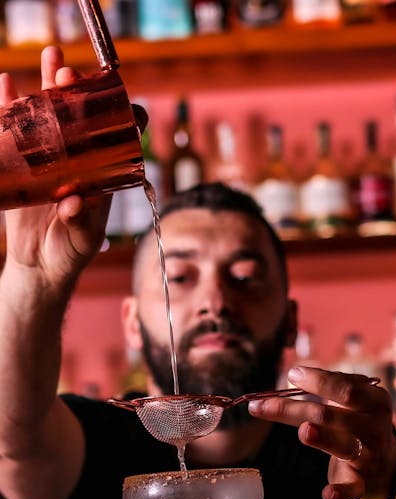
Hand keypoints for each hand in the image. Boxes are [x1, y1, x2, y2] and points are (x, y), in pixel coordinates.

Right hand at [1, 46, 110, 290]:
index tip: (102, 94)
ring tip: (50, 54)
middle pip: (75, 114)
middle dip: (71, 88)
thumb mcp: (84, 238)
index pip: (107, 133)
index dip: (106, 111)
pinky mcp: (22, 166)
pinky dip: (8, 106)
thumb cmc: (72, 252)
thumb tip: (72, 202)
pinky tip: (7, 82)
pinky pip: (14, 132)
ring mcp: (47, 160)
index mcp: (98, 172)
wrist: (41, 267)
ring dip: (46, 84)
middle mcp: (75, 159)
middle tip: (65, 71)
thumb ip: (82, 221)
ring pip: (46, 115)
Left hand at [248, 365, 395, 498]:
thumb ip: (323, 392)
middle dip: (294, 409)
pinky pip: (352, 488)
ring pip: (342, 445)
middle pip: (331, 415)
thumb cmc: (357, 426)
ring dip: (323, 438)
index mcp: (372, 401)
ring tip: (305, 431)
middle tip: (262, 405)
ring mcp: (369, 455)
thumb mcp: (350, 404)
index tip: (292, 375)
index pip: (345, 388)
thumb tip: (289, 380)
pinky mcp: (362, 482)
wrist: (386, 465)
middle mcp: (373, 426)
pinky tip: (327, 494)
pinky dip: (340, 492)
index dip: (319, 381)